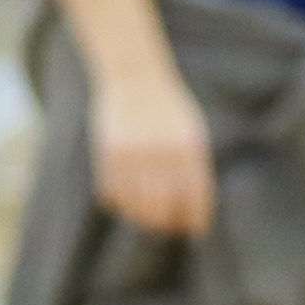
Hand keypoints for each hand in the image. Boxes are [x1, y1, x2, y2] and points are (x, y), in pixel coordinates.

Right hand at [86, 63, 216, 240]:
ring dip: (141, 216)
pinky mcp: (109, 153)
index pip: (195, 198)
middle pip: (163, 209)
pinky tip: (124, 198)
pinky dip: (118, 201)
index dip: (194, 219)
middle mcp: (162, 153)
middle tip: (166, 226)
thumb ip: (194, 169)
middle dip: (166, 224)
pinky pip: (112, 194)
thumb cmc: (168, 110)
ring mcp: (134, 153)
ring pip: (136, 205)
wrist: (135, 76)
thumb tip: (194, 213)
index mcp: (188, 148)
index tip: (193, 229)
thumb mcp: (191, 132)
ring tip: (145, 215)